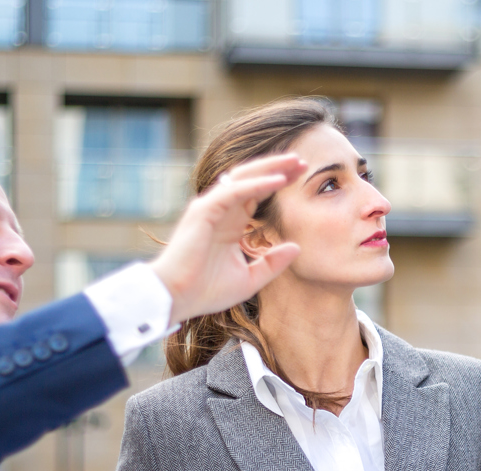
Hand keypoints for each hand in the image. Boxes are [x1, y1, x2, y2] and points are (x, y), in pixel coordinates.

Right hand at [151, 154, 307, 324]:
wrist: (177, 298)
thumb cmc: (206, 291)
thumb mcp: (250, 279)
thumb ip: (272, 263)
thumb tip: (297, 247)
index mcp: (230, 224)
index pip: (258, 194)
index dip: (279, 182)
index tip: (303, 175)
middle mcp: (221, 210)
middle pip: (252, 179)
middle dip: (278, 168)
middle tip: (303, 162)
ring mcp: (211, 208)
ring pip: (243, 178)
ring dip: (270, 168)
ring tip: (294, 161)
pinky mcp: (203, 211)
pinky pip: (234, 191)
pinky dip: (257, 184)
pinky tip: (278, 180)